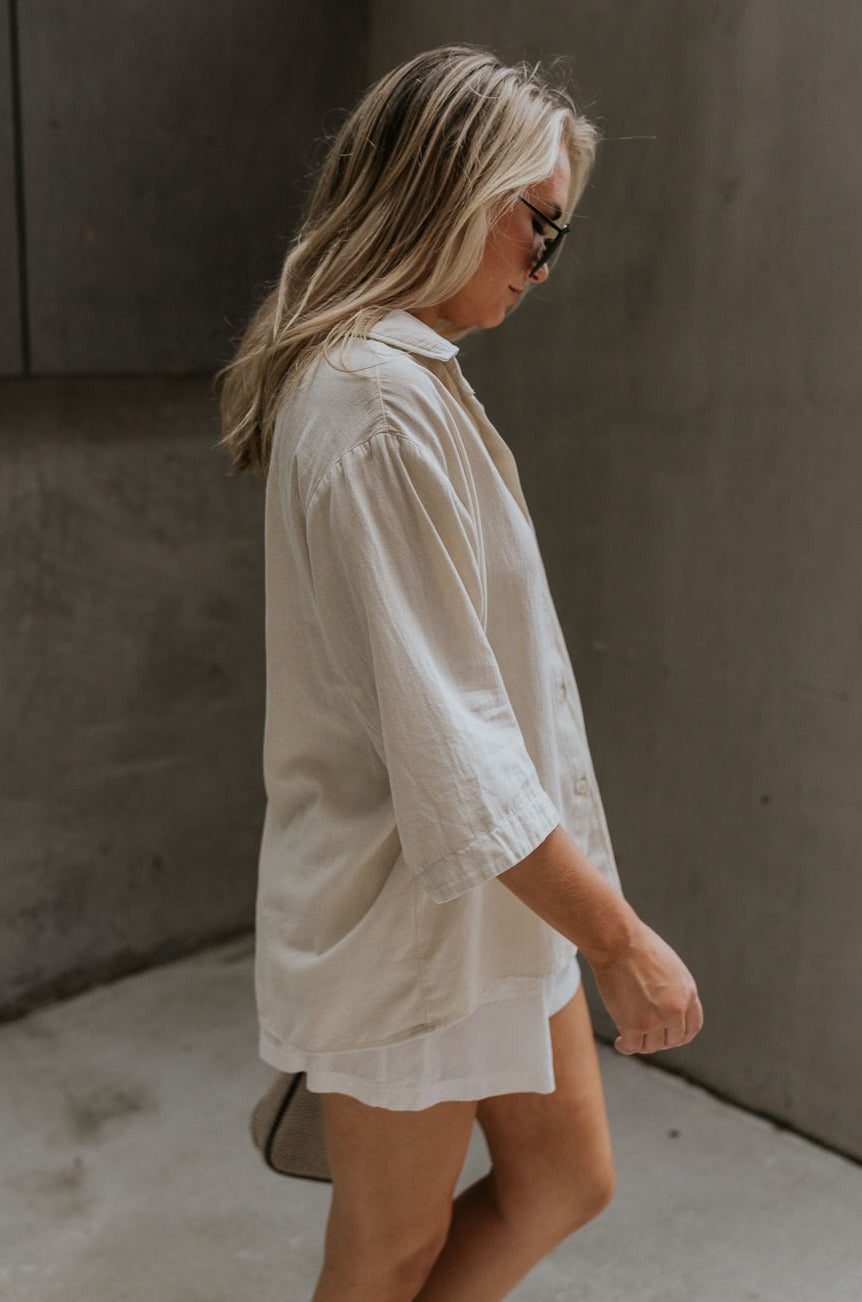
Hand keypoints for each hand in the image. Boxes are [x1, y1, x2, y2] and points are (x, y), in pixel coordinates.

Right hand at [588, 919, 702, 1053]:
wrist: (618, 942)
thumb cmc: (638, 947)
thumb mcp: (670, 966)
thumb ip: (675, 989)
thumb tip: (667, 1006)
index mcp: (688, 993)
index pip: (692, 1027)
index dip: (680, 1035)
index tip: (668, 1036)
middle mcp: (676, 1010)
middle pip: (673, 1040)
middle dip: (659, 1039)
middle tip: (645, 1035)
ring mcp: (656, 1019)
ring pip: (652, 1046)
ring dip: (641, 1042)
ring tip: (629, 1035)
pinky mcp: (634, 1025)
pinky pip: (632, 1046)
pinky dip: (625, 1047)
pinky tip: (620, 1042)